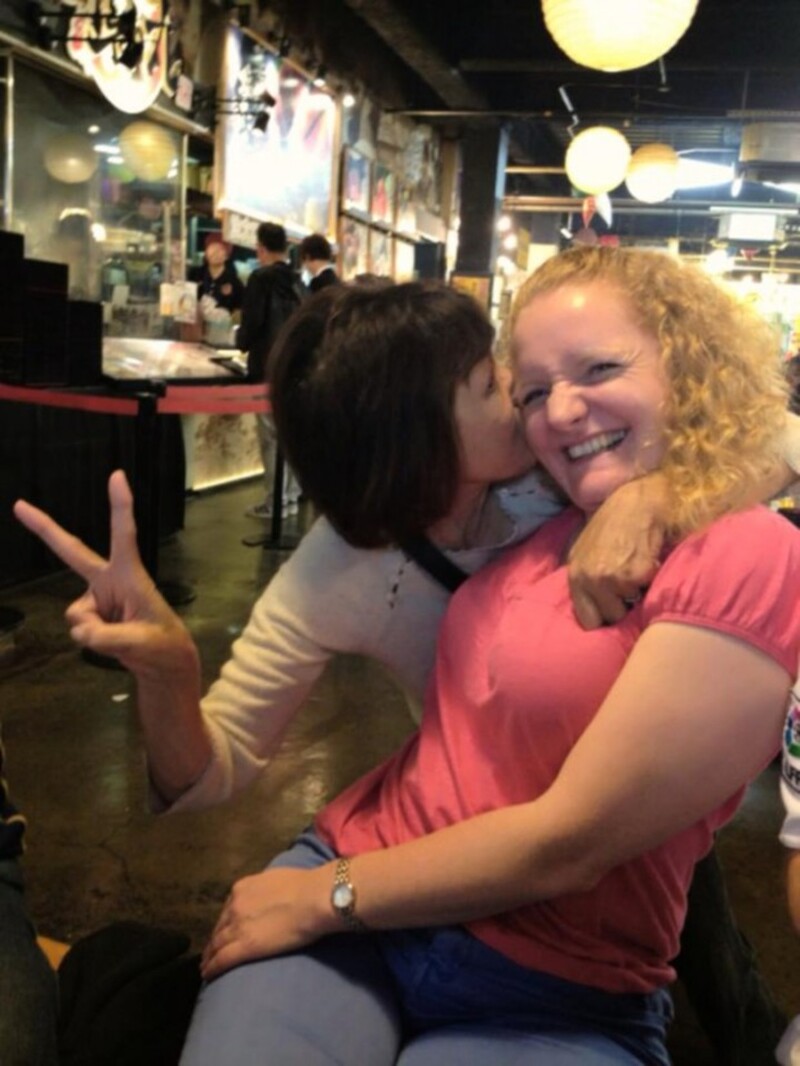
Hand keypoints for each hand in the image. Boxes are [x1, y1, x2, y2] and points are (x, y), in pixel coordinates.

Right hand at [13, 470, 195, 674]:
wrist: (162, 662)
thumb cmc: (162, 644)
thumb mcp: (141, 642)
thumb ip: (109, 638)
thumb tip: (80, 632)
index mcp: (130, 574)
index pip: (125, 535)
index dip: (120, 506)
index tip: (118, 475)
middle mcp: (109, 580)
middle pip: (72, 552)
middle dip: (45, 528)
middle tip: (19, 505)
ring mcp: (97, 598)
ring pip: (76, 615)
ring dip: (94, 632)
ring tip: (121, 639)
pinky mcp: (90, 615)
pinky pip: (78, 629)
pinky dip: (92, 640)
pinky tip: (111, 642)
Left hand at [201, 865, 333, 979]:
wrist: (312, 898)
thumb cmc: (304, 886)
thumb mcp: (275, 878)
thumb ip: (263, 889)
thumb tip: (265, 895)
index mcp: (242, 888)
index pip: (227, 910)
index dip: (224, 924)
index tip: (222, 933)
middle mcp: (235, 906)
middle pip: (219, 928)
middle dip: (214, 941)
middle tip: (210, 953)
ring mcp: (238, 926)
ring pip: (216, 945)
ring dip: (210, 956)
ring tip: (206, 966)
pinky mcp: (245, 947)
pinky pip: (222, 960)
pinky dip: (212, 968)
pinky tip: (208, 975)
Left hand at [567, 473, 667, 628]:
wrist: (636, 502)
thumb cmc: (611, 525)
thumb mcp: (582, 551)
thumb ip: (582, 580)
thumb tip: (589, 611)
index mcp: (576, 577)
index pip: (587, 621)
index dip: (602, 618)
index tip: (611, 610)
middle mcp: (593, 580)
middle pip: (612, 617)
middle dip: (622, 606)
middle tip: (627, 585)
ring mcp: (616, 579)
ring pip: (633, 607)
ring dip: (638, 593)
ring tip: (636, 569)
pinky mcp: (640, 573)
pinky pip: (649, 592)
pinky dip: (652, 581)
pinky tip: (648, 562)